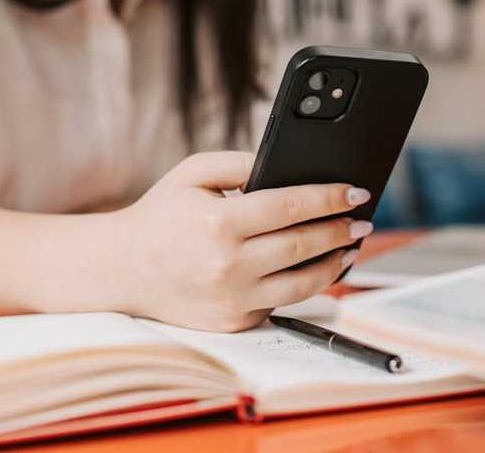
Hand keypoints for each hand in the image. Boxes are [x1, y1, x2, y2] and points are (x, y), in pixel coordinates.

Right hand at [109, 152, 371, 331]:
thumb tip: (288, 166)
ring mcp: (233, 299)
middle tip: (363, 220)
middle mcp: (228, 266)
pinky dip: (304, 284)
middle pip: (305, 246)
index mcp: (219, 224)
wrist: (120, 269)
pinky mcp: (234, 322)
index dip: (330, 198)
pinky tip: (318, 268)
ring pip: (303, 283)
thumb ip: (241, 162)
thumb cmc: (160, 216)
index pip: (292, 207)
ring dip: (335, 263)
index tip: (356, 191)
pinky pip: (282, 302)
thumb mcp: (193, 173)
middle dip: (341, 231)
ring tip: (350, 246)